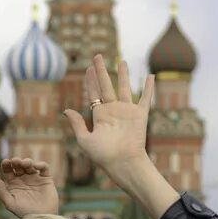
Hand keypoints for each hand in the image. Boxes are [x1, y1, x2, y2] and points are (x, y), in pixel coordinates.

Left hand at [0, 158, 58, 216]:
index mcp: (13, 183)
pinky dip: (41, 164)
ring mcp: (35, 178)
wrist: (42, 218)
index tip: (6, 162)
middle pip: (18, 166)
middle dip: (16, 161)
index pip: (8, 171)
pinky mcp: (46, 179)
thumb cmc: (24, 212)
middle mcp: (23, 179)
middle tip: (15, 161)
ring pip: (30, 165)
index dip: (6, 165)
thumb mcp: (10, 204)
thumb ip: (2, 192)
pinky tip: (36, 166)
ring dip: (27, 161)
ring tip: (25, 164)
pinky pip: (44, 168)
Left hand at [63, 55, 153, 184]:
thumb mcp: (85, 140)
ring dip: (123, 74)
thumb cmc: (103, 155)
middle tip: (97, 56)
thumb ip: (77, 124)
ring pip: (125, 88)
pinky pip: (145, 98)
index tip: (88, 68)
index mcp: (100, 116)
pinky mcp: (140, 115)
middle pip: (106, 86)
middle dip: (101, 71)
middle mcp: (113, 111)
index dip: (90, 81)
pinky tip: (151, 75)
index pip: (93, 94)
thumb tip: (66, 110)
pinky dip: (149, 87)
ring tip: (121, 61)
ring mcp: (127, 111)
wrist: (123, 162)